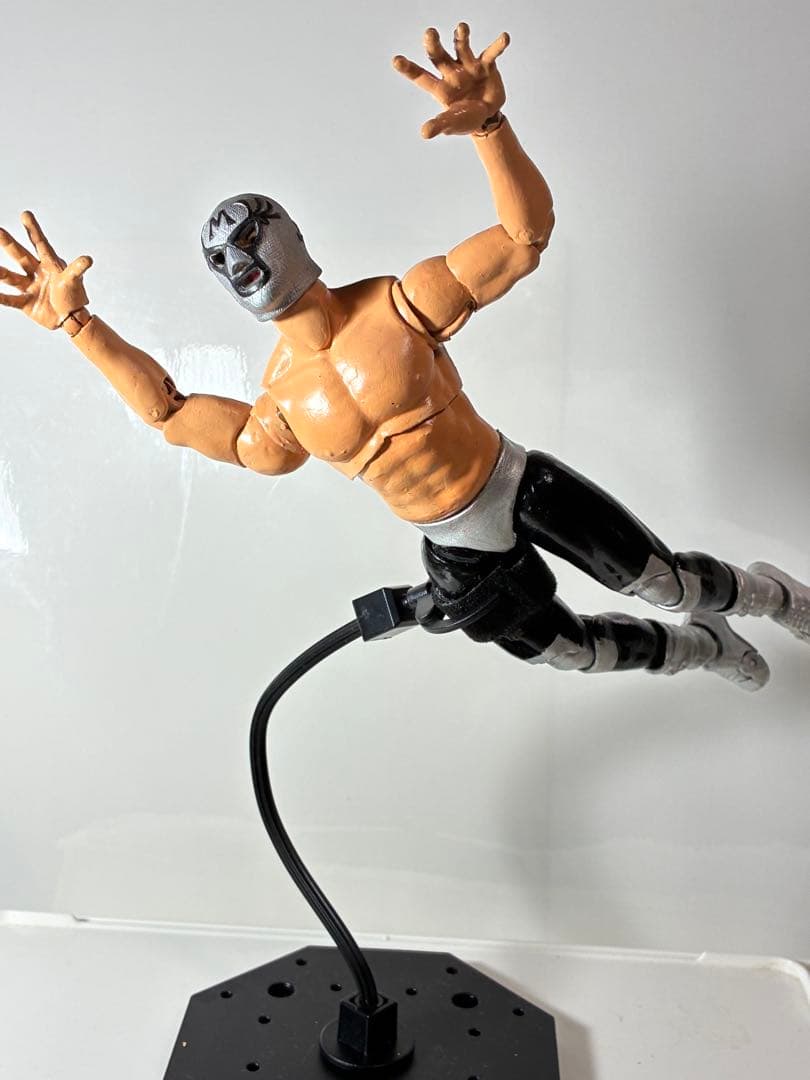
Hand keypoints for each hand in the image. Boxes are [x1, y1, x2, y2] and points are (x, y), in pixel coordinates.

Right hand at [0, 212, 91, 329]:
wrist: (70, 317)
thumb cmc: (72, 295)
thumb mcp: (74, 281)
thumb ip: (78, 269)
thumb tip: (88, 259)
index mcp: (49, 264)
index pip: (40, 244)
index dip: (33, 230)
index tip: (26, 214)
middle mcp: (36, 272)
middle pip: (20, 255)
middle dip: (9, 244)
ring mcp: (30, 286)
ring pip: (12, 277)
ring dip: (1, 273)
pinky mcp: (26, 302)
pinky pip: (11, 300)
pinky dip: (1, 298)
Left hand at [393, 22, 509, 138]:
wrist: (487, 116)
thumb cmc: (465, 119)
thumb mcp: (451, 124)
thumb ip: (439, 125)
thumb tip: (424, 133)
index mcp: (439, 87)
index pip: (420, 77)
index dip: (408, 69)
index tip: (396, 60)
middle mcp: (451, 72)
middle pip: (438, 57)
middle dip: (433, 45)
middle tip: (429, 33)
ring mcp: (468, 66)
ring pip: (461, 47)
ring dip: (461, 37)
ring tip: (461, 28)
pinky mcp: (486, 65)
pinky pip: (491, 53)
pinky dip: (498, 46)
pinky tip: (504, 38)